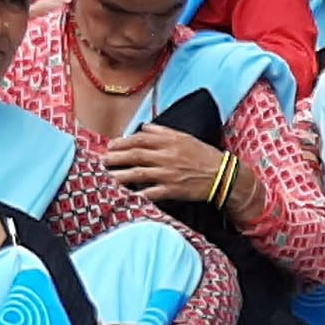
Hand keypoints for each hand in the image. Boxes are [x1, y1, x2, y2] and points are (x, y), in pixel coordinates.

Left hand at [103, 125, 236, 206]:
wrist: (222, 174)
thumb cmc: (203, 155)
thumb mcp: (184, 137)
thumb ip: (162, 132)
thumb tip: (144, 128)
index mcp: (169, 141)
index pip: (140, 140)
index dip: (123, 142)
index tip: (110, 145)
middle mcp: (167, 156)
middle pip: (136, 156)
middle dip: (116, 157)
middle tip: (101, 160)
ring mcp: (169, 174)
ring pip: (139, 174)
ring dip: (121, 175)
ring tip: (106, 176)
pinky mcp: (173, 190)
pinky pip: (152, 192)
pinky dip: (139, 194)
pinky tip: (127, 196)